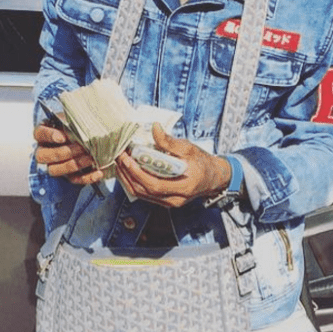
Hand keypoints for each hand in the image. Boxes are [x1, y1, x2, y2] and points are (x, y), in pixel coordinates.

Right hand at [33, 122, 103, 185]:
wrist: (91, 138)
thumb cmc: (79, 127)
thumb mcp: (74, 120)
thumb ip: (73, 122)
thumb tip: (79, 126)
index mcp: (44, 134)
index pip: (39, 133)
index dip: (49, 136)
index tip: (62, 137)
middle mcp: (44, 151)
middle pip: (43, 155)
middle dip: (63, 152)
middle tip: (80, 147)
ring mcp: (54, 165)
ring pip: (55, 170)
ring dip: (74, 165)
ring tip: (90, 158)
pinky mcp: (67, 176)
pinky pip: (74, 179)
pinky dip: (87, 178)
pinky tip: (98, 173)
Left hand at [114, 124, 230, 208]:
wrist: (213, 177)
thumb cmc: (203, 163)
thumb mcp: (189, 148)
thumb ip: (170, 141)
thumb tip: (155, 128)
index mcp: (184, 187)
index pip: (154, 185)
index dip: (137, 173)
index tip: (126, 159)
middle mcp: (175, 199)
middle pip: (144, 192)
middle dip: (127, 175)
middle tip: (119, 157)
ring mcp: (169, 203)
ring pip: (142, 195)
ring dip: (128, 179)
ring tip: (120, 163)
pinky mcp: (165, 201)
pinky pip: (145, 195)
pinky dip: (134, 183)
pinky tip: (128, 171)